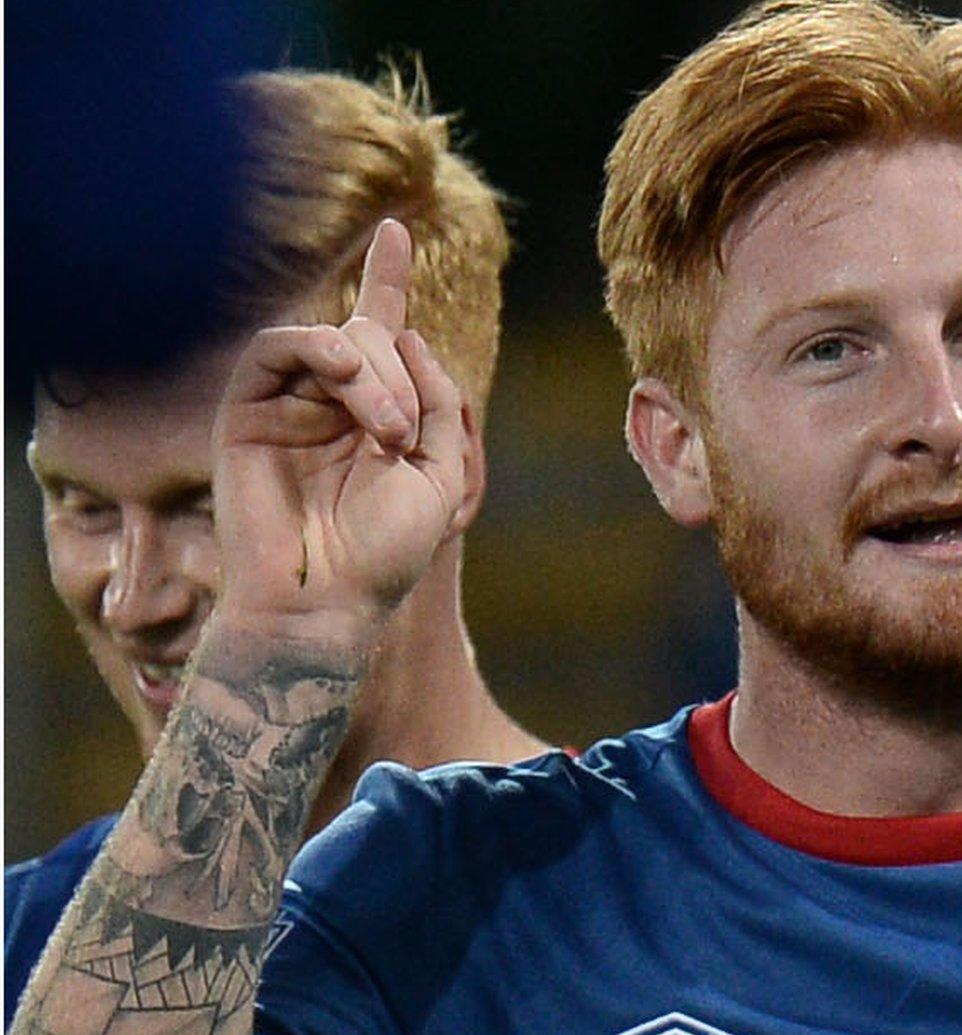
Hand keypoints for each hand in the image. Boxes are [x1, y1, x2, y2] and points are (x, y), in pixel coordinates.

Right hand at [212, 219, 468, 635]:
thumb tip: (405, 338)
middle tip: (402, 435)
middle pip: (370, 336)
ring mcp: (285, 407)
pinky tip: (353, 394)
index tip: (395, 229)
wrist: (327, 602)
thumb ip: (436, 401)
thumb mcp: (440, 473)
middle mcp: (328, 405)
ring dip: (371, 373)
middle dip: (401, 373)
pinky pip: (281, 348)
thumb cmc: (385, 553)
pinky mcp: (244, 412)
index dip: (385, 280)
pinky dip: (328, 357)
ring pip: (333, 340)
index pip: (379, 335)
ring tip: (386, 431)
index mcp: (375, 417)